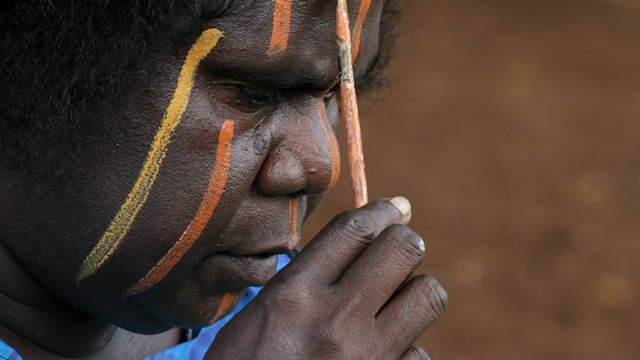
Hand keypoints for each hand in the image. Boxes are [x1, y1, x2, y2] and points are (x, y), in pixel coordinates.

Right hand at [206, 197, 446, 359]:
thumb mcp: (262, 314)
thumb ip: (307, 276)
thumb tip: (363, 239)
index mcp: (294, 293)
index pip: (355, 229)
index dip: (383, 211)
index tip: (396, 208)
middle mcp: (334, 319)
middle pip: (402, 249)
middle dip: (405, 243)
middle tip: (398, 252)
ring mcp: (367, 357)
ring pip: (427, 294)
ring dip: (415, 292)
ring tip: (395, 302)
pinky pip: (419, 353)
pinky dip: (406, 350)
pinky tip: (383, 355)